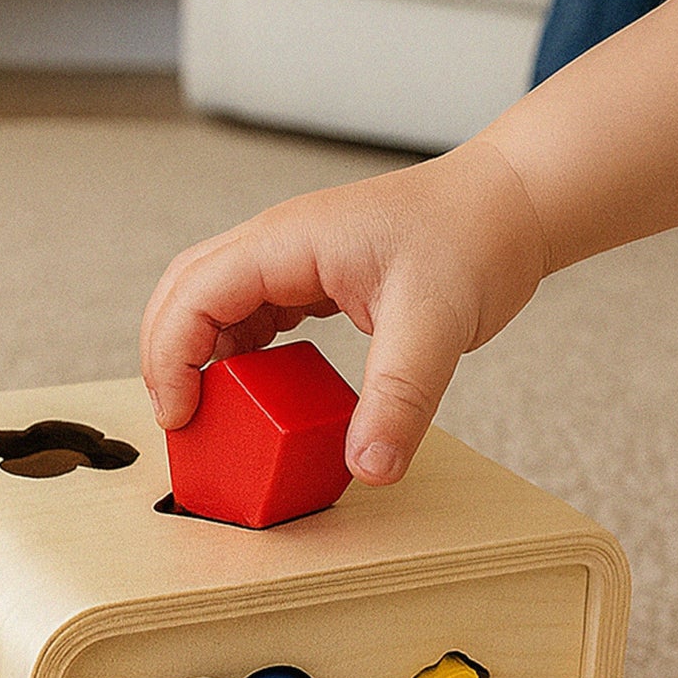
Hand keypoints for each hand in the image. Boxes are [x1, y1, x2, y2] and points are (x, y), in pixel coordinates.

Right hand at [140, 139, 549, 484]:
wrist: (510, 207)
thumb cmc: (474, 240)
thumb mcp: (438, 327)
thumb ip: (398, 402)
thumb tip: (368, 469)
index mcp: (287, 241)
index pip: (193, 295)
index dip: (171, 359)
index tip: (181, 419)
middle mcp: (276, 245)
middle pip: (181, 295)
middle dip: (166, 360)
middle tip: (182, 426)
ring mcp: (288, 260)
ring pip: (207, 306)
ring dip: (196, 361)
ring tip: (209, 418)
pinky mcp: (307, 282)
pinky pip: (247, 318)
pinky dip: (233, 359)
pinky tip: (252, 396)